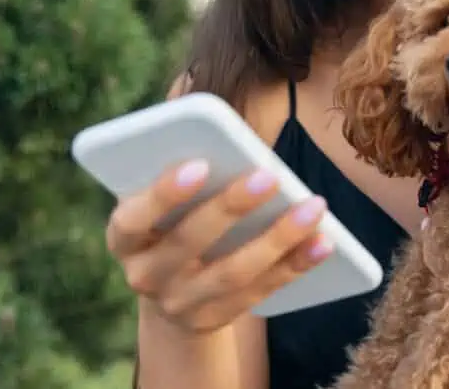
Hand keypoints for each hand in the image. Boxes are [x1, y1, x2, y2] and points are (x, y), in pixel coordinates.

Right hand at [105, 159, 331, 333]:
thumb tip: (222, 129)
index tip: (200, 164)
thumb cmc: (175, 221)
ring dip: (277, 238)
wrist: (171, 290)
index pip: (133, 219)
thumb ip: (184, 169)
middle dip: (232, 207)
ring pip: (232, 273)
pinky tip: (323, 242)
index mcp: (125, 237)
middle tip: (270, 176)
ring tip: (314, 206)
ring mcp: (179, 303)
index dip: (164, 194)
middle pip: (189, 243)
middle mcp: (144, 275)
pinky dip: (294, 265)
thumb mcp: (166, 201)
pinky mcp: (214, 319)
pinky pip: (260, 292)